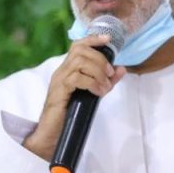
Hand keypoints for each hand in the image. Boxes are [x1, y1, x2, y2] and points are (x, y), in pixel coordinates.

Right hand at [23, 35, 126, 161]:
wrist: (52, 133)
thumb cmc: (70, 114)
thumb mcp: (92, 94)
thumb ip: (106, 81)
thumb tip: (121, 69)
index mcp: (68, 69)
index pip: (78, 46)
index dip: (93, 39)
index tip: (108, 40)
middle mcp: (62, 71)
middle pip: (81, 51)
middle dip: (100, 60)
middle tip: (109, 76)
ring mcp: (59, 80)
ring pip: (79, 62)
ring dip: (97, 72)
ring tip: (104, 87)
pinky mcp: (59, 91)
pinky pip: (77, 78)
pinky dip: (92, 83)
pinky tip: (98, 92)